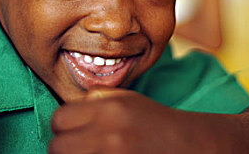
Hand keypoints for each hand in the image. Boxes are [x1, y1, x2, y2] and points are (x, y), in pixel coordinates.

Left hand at [49, 87, 200, 153]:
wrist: (190, 145)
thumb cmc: (156, 123)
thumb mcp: (128, 100)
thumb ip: (96, 99)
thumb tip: (67, 109)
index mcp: (109, 109)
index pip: (59, 118)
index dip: (62, 126)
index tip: (72, 132)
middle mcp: (110, 134)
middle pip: (58, 147)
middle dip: (64, 148)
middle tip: (78, 148)